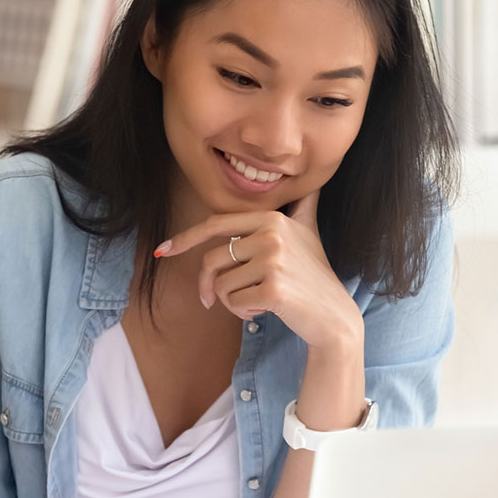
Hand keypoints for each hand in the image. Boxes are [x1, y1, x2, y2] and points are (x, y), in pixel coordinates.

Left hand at [155, 190, 360, 349]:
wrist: (334, 315)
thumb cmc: (314, 275)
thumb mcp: (309, 232)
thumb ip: (302, 206)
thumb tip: (312, 182)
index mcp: (272, 218)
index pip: (216, 224)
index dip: (185, 238)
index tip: (163, 250)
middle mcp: (272, 234)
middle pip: (212, 259)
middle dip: (208, 285)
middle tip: (212, 300)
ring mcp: (274, 261)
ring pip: (221, 285)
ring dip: (230, 301)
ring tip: (256, 301)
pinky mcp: (273, 289)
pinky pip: (233, 303)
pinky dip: (242, 312)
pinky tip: (265, 310)